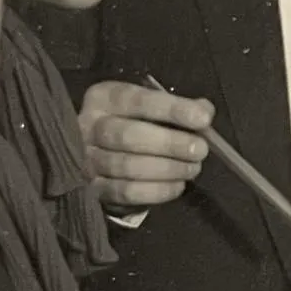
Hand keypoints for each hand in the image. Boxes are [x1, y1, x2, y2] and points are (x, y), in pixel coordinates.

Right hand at [79, 80, 214, 208]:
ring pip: (128, 167)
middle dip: (170, 144)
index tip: (202, 119)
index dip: (172, 109)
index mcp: (103, 98)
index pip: (138, 100)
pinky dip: (157, 191)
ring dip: (167, 169)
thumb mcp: (149, 106)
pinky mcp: (92, 189)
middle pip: (129, 136)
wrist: (100, 154)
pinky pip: (126, 192)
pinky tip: (177, 185)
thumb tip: (204, 112)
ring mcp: (87, 159)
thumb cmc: (132, 122)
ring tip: (192, 169)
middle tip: (200, 150)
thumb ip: (177, 106)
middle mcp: (89, 126)